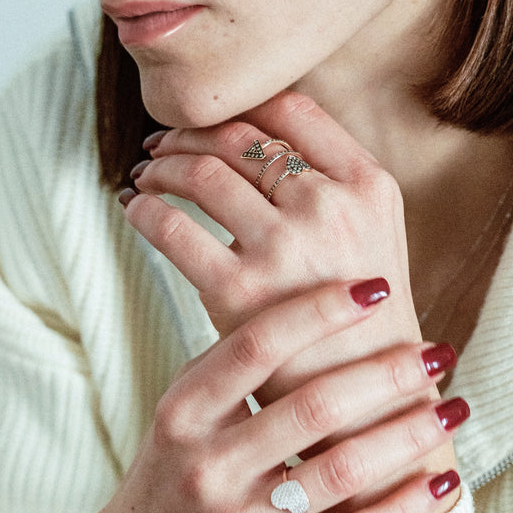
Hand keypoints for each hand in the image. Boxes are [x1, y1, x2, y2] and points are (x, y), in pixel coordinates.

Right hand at [48, 281, 463, 512]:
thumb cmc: (177, 470)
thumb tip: (323, 297)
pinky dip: (405, 510)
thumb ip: (235, 362)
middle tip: (437, 352)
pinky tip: (442, 483)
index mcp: (184, 412)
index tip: (377, 287)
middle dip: (387, 374)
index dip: (320, 311)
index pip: (256, 346)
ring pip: (340, 471)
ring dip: (408, 435)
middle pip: (312, 406)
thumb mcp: (185, 411)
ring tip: (452, 407)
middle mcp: (205, 467)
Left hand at [123, 91, 420, 394]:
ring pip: (202, 173)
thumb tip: (261, 138)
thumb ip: (334, 186)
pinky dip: (145, 210)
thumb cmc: (365, 321)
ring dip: (163, 166)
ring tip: (147, 175)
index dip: (243, 105)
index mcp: (369, 185)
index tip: (215, 118)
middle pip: (240, 138)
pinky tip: (135, 209)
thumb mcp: (377, 236)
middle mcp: (329, 206)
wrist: (371, 408)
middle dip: (191, 135)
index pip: (292, 109)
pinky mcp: (240, 292)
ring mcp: (284, 246)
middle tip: (164, 145)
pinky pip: (174, 228)